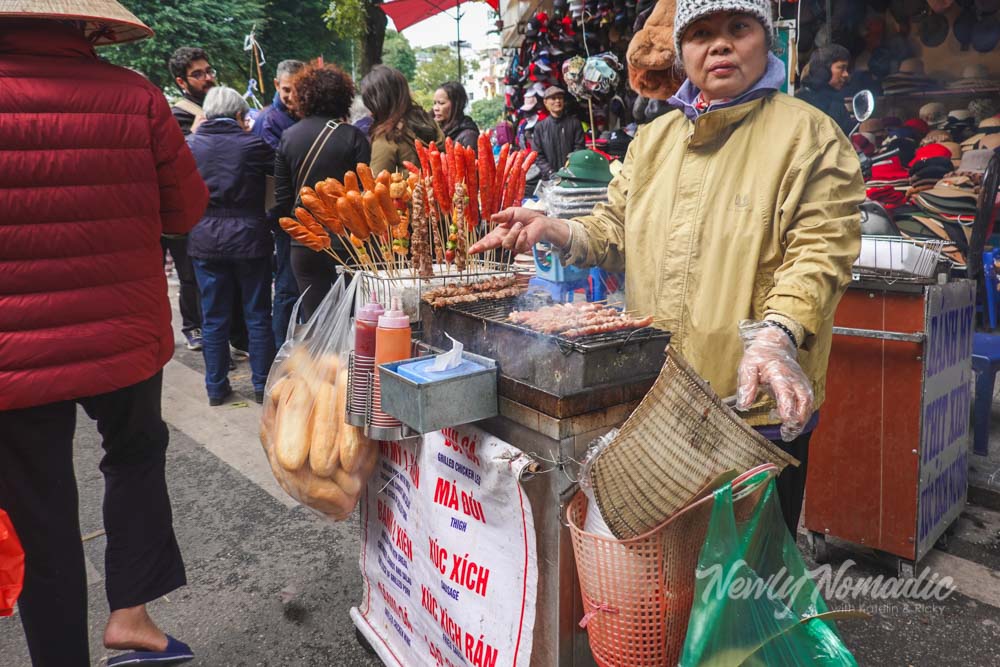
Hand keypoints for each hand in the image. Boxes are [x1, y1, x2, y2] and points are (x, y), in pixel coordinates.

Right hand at [468, 207, 570, 255]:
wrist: (539, 221)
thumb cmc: (525, 217)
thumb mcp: (512, 212)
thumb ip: (502, 215)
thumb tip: (492, 217)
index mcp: (499, 232)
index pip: (487, 239)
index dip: (479, 245)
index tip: (470, 250)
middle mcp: (504, 240)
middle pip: (491, 245)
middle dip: (482, 246)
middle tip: (474, 249)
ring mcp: (512, 245)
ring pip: (506, 243)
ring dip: (514, 232)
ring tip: (520, 225)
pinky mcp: (521, 248)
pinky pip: (517, 244)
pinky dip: (521, 236)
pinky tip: (525, 232)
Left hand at [735, 321, 813, 441]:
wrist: (775, 344)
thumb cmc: (759, 357)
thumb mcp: (747, 367)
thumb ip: (746, 386)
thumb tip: (743, 406)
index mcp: (779, 373)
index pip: (786, 392)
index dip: (788, 407)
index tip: (786, 420)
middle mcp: (795, 378)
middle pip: (804, 399)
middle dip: (799, 418)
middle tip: (788, 432)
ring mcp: (801, 382)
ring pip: (808, 403)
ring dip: (802, 419)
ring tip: (789, 433)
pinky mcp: (804, 386)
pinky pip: (808, 402)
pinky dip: (803, 414)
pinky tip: (792, 424)